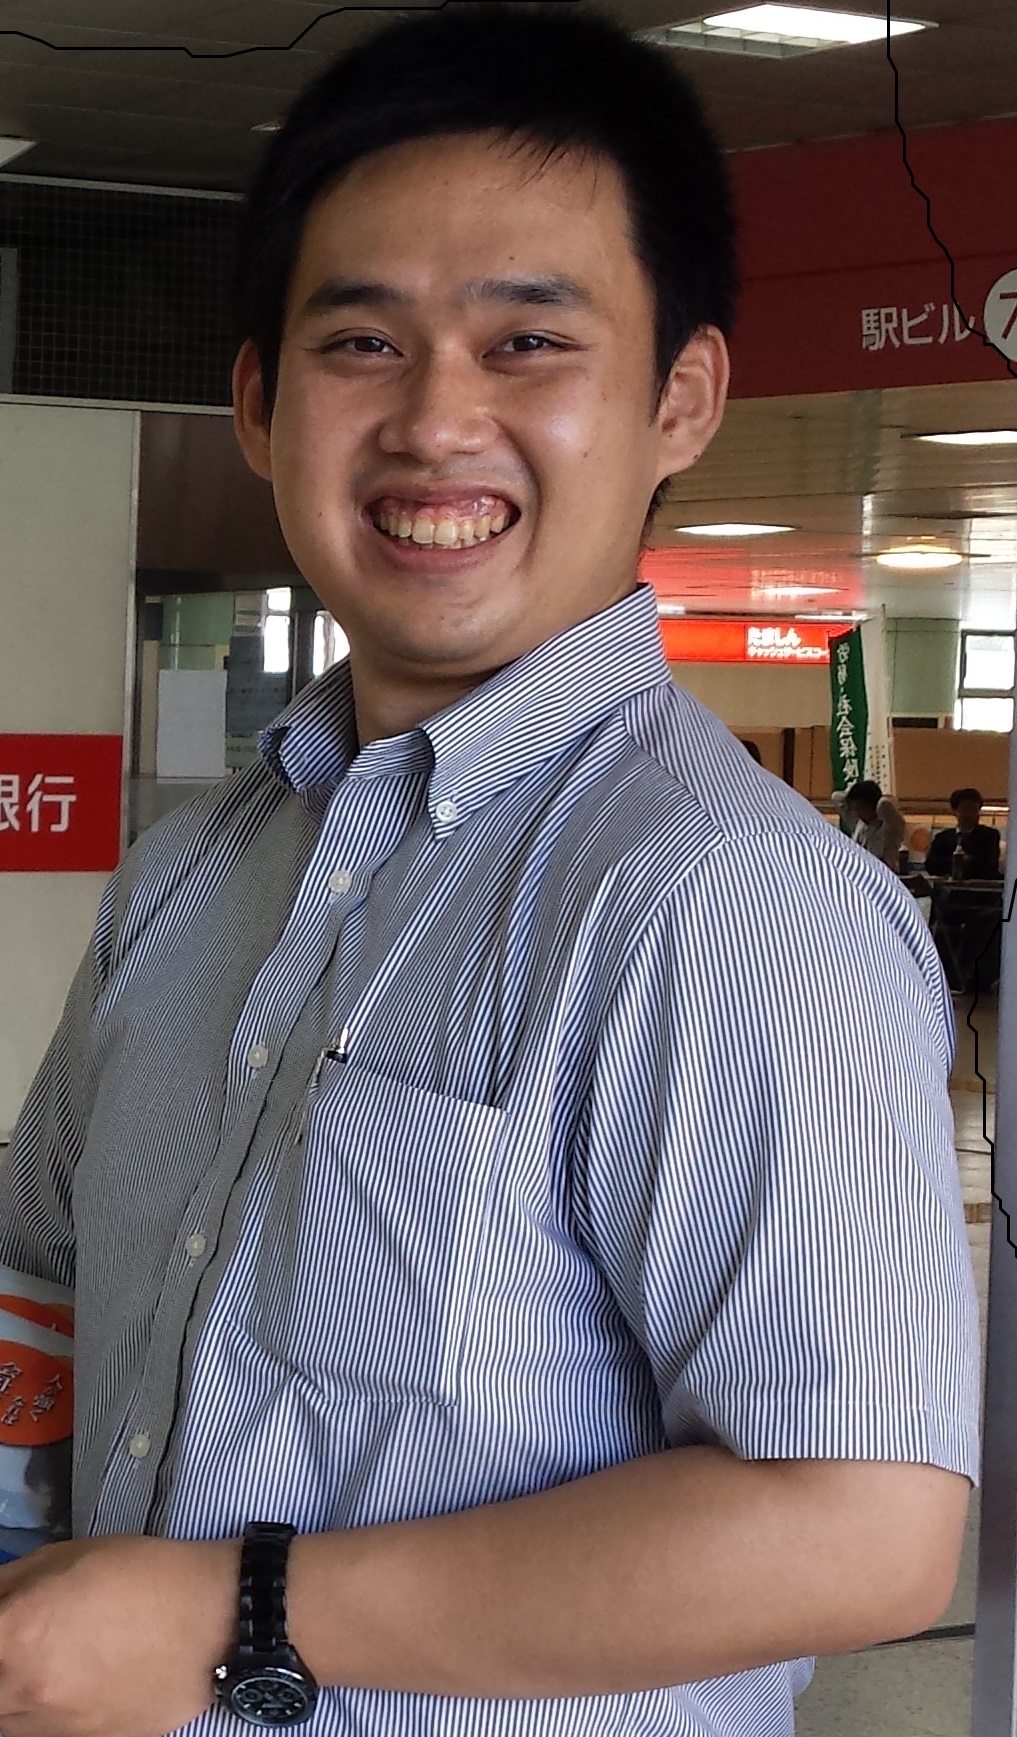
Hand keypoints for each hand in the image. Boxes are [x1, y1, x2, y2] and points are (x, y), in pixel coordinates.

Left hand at [0, 1533, 241, 1736]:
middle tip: (20, 1641)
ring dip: (10, 1692)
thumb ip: (10, 1583)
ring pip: (4, 1720)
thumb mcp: (67, 1556)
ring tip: (42, 1661)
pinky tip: (64, 1684)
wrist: (211, 1624)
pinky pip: (38, 1734)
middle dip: (2, 1658)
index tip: (4, 1616)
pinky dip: (38, 1712)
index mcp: (14, 1635)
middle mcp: (22, 1691)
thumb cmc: (143, 1576)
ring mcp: (52, 1727)